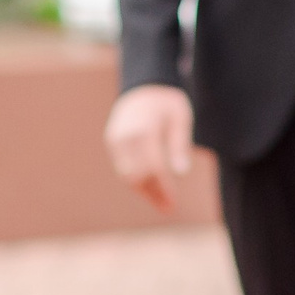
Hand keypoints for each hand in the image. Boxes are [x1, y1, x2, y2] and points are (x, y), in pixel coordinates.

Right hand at [104, 83, 194, 211]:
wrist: (142, 87)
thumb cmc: (166, 103)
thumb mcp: (180, 117)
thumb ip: (180, 144)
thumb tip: (182, 172)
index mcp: (145, 129)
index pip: (154, 166)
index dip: (163, 187)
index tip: (173, 203)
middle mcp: (127, 136)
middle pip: (138, 174)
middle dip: (153, 194)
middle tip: (169, 208)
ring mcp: (116, 139)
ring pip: (127, 174)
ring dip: (144, 191)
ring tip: (161, 203)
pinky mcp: (112, 142)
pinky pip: (122, 168)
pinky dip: (135, 181)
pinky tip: (150, 190)